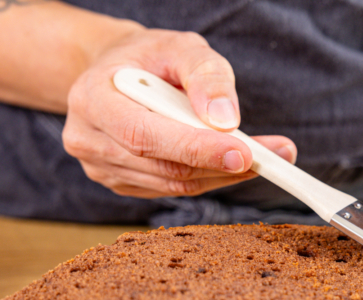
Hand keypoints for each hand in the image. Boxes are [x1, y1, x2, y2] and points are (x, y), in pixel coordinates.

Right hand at [62, 29, 296, 197]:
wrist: (118, 72)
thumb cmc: (151, 57)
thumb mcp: (180, 47)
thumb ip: (205, 75)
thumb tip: (227, 121)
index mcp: (93, 99)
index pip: (144, 136)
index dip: (195, 149)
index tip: (243, 153)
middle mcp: (88, 139)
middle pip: (164, 166)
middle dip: (222, 164)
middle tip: (274, 156)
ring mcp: (101, 168)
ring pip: (174, 183)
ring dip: (223, 174)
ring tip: (263, 157)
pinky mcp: (121, 184)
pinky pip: (173, 188)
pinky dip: (209, 177)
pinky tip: (230, 162)